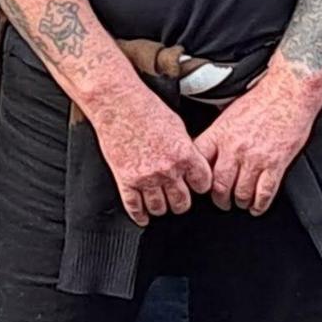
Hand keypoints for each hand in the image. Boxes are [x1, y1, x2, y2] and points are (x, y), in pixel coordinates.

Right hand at [88, 80, 210, 225]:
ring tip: (161, 205)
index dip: (200, 186)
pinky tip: (143, 217)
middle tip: (179, 199)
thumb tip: (191, 164)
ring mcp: (146, 178)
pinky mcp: (125, 180)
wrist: (118, 105)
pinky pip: (135, 207)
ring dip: (162, 209)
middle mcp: (167, 170)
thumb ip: (186, 149)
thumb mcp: (178, 127)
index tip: (195, 187)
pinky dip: (140, 216)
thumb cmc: (146, 109)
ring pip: (160, 208)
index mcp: (184, 155)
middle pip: (182, 203)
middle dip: (182, 202)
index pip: (203, 185)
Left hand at [191, 74, 321, 217]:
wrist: (288, 93)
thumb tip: (207, 150)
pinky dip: (259, 204)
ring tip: (240, 202)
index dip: (198, 179)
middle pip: (219, 185)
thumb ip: (217, 134)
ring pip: (241, 192)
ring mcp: (255, 158)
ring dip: (240, 202)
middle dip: (219, 199)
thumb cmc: (261, 99)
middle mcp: (234, 148)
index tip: (201, 186)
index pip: (200, 164)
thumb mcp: (228, 113)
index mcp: (219, 134)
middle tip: (222, 202)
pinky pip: (264, 192)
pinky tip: (257, 206)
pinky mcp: (275, 164)